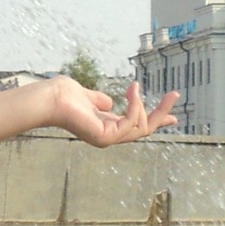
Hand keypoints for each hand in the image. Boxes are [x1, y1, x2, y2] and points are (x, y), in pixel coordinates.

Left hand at [49, 77, 178, 147]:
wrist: (50, 98)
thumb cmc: (62, 96)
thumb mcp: (87, 96)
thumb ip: (99, 101)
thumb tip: (109, 102)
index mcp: (106, 126)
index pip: (135, 126)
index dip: (155, 120)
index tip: (173, 117)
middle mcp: (108, 135)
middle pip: (144, 130)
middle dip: (161, 114)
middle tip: (174, 94)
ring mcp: (108, 139)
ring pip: (141, 127)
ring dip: (145, 105)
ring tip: (135, 86)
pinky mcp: (106, 137)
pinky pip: (131, 122)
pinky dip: (134, 105)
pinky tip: (132, 90)